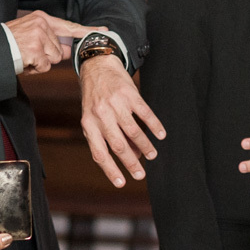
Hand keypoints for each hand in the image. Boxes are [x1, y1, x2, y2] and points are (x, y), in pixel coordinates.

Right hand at [7, 11, 103, 73]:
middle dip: (47, 57)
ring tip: (24, 57)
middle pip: (59, 51)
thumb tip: (67, 51)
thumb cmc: (9, 43)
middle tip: (29, 53)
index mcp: (42, 18)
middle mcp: (42, 25)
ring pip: (53, 60)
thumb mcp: (30, 33)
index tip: (104, 31)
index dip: (88, 30)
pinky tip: (23, 62)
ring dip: (40, 63)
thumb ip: (50, 40)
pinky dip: (34, 69)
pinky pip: (44, 67)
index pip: (70, 26)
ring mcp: (39, 37)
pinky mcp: (35, 50)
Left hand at [79, 54, 165, 187]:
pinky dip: (154, 126)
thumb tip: (133, 156)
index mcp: (89, 124)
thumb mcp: (94, 117)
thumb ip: (109, 137)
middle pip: (118, 145)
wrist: (98, 66)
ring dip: (145, 146)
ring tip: (153, 155)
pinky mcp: (129, 94)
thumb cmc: (95, 97)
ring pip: (133, 131)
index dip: (110, 169)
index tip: (121, 183)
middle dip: (131, 163)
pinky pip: (145, 113)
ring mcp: (115, 104)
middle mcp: (100, 115)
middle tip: (141, 175)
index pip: (99, 153)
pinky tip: (161, 135)